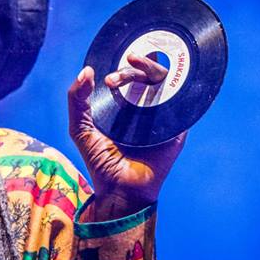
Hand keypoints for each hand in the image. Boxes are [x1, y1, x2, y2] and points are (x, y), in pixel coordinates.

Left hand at [68, 54, 186, 220]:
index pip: (130, 75)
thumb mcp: (80, 127)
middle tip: (114, 80)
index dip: (123, 69)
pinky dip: (177, 90)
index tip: (108, 78)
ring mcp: (164, 116)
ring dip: (152, 71)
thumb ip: (76, 100)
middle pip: (149, 75)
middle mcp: (147, 106)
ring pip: (166, 82)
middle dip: (133, 70)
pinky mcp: (177, 128)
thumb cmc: (100, 161)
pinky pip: (183, 104)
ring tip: (134, 73)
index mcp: (126, 104)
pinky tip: (166, 83)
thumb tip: (86, 71)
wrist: (119, 190)